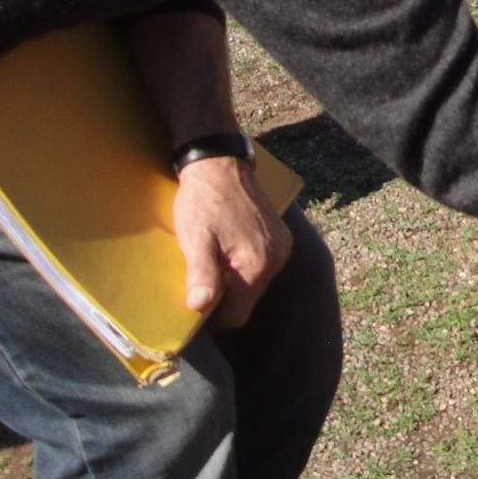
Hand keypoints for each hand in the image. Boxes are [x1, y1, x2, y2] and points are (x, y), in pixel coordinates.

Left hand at [173, 154, 291, 326]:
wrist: (220, 162)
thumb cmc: (203, 201)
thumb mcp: (195, 238)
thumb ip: (202, 274)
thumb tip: (200, 307)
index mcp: (256, 265)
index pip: (236, 316)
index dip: (213, 314)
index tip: (197, 296)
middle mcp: (276, 259)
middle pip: (247, 301)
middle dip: (225, 295)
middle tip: (202, 271)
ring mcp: (282, 247)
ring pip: (255, 284)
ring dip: (235, 279)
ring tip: (214, 255)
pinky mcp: (282, 237)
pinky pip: (263, 266)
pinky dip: (245, 264)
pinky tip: (228, 245)